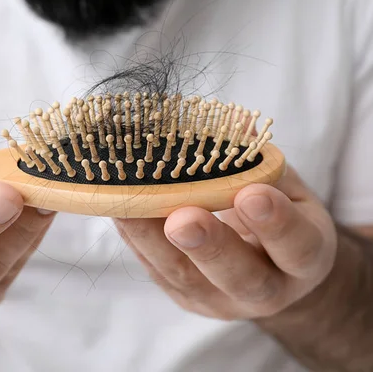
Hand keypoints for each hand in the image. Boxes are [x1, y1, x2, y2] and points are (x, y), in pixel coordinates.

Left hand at [115, 166, 336, 319]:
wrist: (271, 269)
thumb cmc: (279, 217)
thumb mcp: (287, 189)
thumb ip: (264, 163)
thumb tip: (235, 122)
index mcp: (303, 260)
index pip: (296, 246)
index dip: (276, 223)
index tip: (251, 194)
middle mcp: (265, 290)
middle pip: (238, 276)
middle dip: (208, 245)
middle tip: (182, 220)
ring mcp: (219, 299)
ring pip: (184, 276)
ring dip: (153, 240)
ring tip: (129, 205)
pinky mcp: (184, 296)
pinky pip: (156, 269)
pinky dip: (136, 237)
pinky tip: (119, 207)